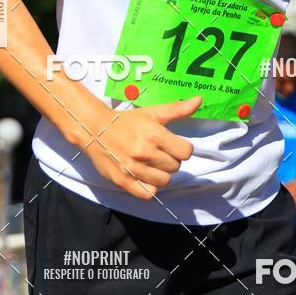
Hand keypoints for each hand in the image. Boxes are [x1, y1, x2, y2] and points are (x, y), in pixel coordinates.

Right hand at [82, 95, 202, 199]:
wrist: (96, 130)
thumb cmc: (127, 121)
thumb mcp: (152, 112)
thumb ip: (177, 109)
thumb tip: (199, 100)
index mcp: (154, 134)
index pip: (186, 152)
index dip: (182, 148)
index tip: (172, 145)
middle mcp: (144, 152)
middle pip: (175, 167)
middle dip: (170, 160)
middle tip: (158, 152)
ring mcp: (133, 168)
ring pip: (164, 181)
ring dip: (161, 174)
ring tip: (151, 164)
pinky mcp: (123, 181)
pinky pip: (148, 194)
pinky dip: (149, 187)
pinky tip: (144, 176)